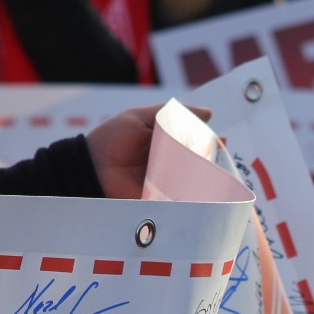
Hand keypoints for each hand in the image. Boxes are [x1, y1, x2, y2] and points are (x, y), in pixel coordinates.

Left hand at [85, 103, 210, 198]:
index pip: (195, 143)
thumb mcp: (139, 118)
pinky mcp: (160, 200)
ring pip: (194, 182)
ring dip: (205, 178)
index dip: (210, 143)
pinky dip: (193, 196)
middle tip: (221, 159)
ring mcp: (165, 183)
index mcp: (164, 143)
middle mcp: (168, 163)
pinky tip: (204, 191)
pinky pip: (182, 199)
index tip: (222, 141)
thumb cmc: (111, 139)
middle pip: (198, 164)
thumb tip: (208, 113)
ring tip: (215, 174)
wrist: (90, 166)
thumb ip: (171, 113)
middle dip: (212, 162)